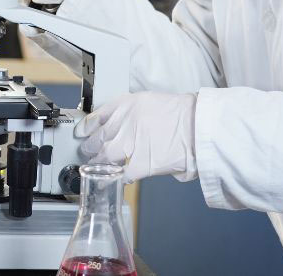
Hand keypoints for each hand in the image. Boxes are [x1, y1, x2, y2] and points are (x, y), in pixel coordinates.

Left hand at [76, 91, 197, 182]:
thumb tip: (122, 129)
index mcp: (127, 104)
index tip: (82, 133)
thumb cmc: (183, 114)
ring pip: (104, 155)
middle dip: (90, 147)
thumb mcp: (152, 103)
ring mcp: (131, 142)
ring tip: (96, 168)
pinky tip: (116, 179)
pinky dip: (117, 177)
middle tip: (87, 152)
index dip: (87, 127)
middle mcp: (124, 121)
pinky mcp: (140, 162)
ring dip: (99, 163)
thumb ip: (133, 115)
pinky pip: (121, 173)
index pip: (98, 115)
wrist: (199, 126)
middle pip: (98, 137)